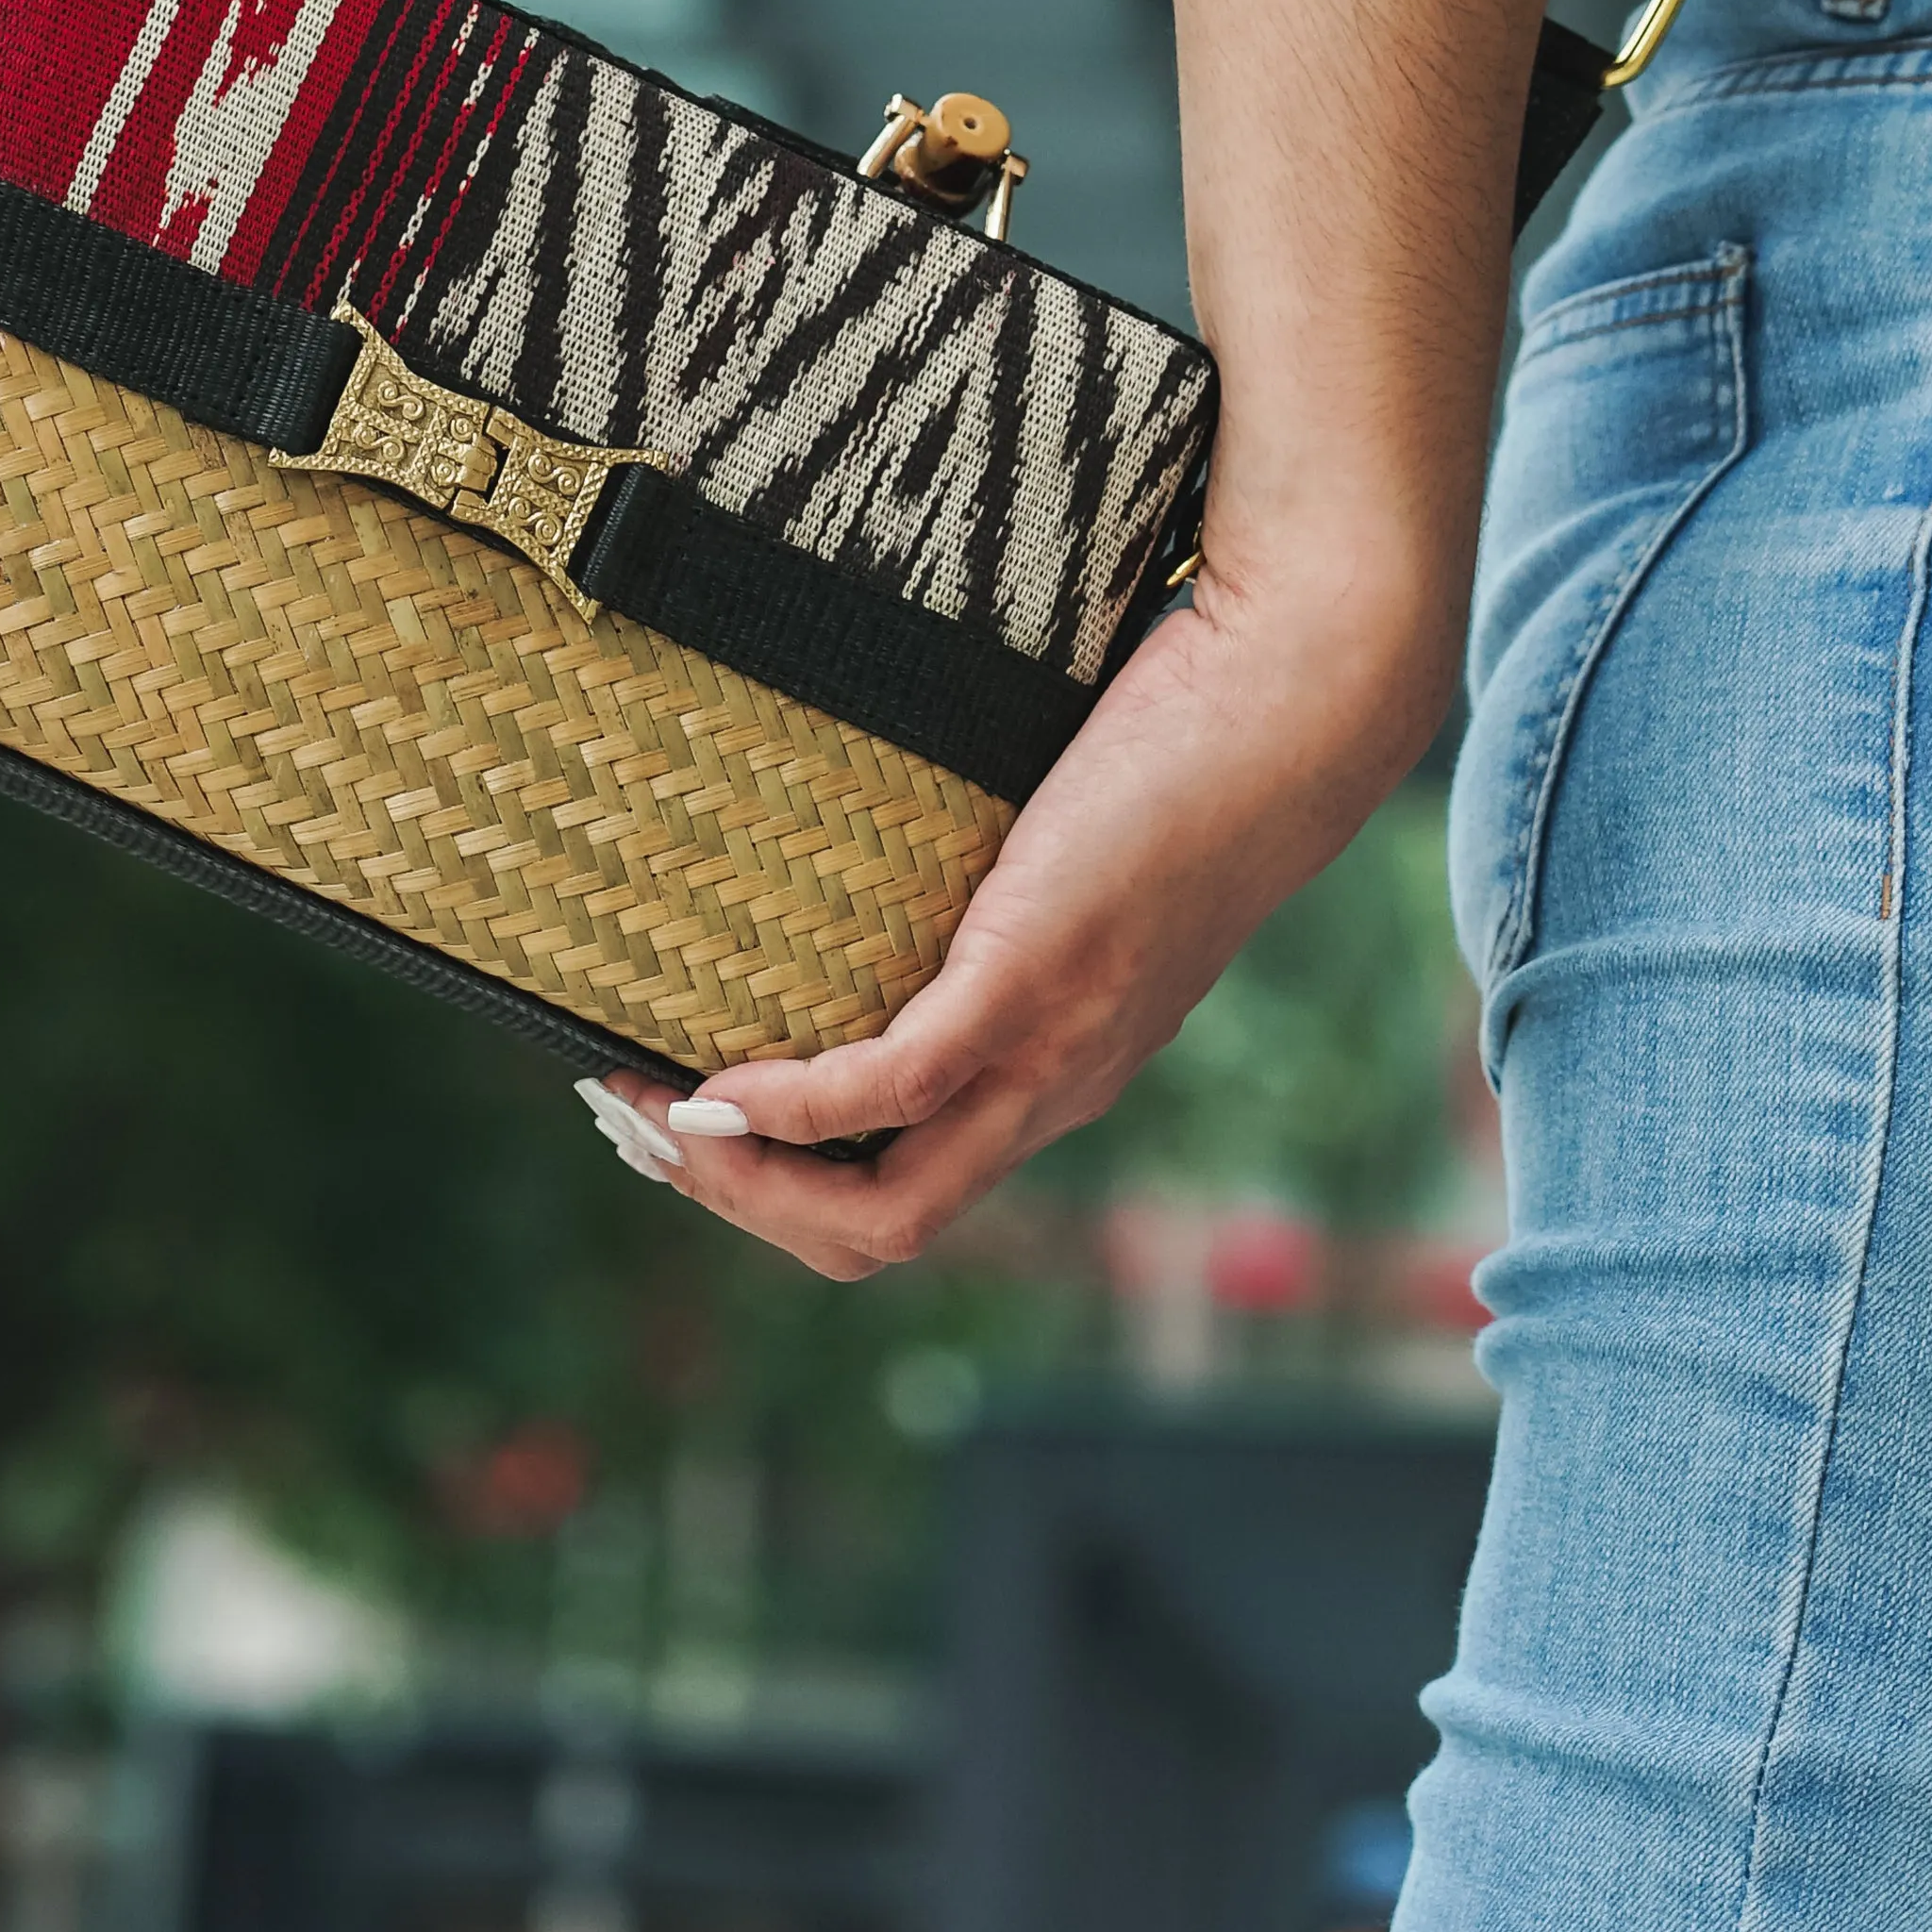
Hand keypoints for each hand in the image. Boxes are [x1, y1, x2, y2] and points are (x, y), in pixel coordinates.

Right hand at [589, 541, 1452, 1280]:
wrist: (1296, 696)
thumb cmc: (1184, 738)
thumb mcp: (1063, 845)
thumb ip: (990, 881)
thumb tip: (879, 844)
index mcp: (1058, 1070)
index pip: (905, 1197)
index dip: (782, 1195)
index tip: (681, 1127)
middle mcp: (1056, 1089)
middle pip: (876, 1235)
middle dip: (737, 1209)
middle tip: (634, 1131)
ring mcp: (1049, 1049)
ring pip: (882, 1208)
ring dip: (743, 1185)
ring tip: (649, 1116)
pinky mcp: (1035, 980)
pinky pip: (891, 1089)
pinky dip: (791, 1109)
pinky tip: (717, 1084)